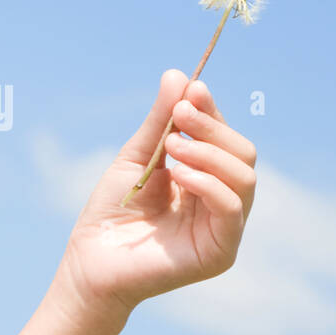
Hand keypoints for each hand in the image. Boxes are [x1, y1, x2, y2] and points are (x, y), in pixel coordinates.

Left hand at [57, 69, 257, 321]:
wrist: (90, 260)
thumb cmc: (111, 213)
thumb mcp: (137, 158)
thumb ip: (160, 122)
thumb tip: (179, 74)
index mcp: (206, 178)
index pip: (225, 138)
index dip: (212, 112)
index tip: (192, 90)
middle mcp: (222, 202)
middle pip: (243, 153)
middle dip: (213, 128)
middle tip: (179, 117)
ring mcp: (225, 228)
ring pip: (245, 178)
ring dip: (209, 153)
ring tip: (173, 150)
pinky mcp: (220, 252)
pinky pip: (232, 208)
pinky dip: (209, 184)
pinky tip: (180, 176)